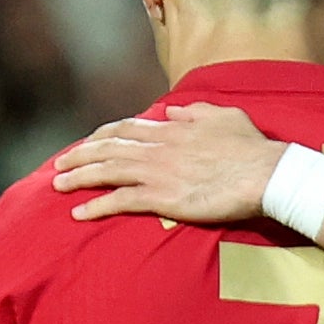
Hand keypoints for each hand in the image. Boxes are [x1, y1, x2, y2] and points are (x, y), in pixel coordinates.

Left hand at [52, 103, 283, 222]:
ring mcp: (158, 172)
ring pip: (107, 171)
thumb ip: (194, 111)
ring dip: (79, 178)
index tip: (88, 142)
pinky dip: (97, 206)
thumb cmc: (252, 148)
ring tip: (57, 186)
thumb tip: (171, 110)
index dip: (103, 135)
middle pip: (108, 148)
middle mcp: (158, 147)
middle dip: (80, 156)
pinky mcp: (162, 198)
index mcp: (172, 128)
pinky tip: (79, 213)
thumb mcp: (224, 116)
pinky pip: (120, 201)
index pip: (127, 128)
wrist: (266, 174)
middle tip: (59, 165)